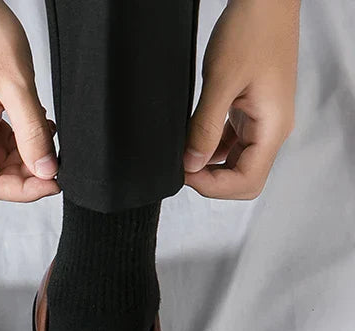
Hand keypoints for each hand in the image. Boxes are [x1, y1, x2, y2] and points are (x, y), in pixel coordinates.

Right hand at [0, 0, 59, 201]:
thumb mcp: (18, 87)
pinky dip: (15, 138)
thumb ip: (33, 134)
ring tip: (45, 133)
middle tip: (54, 161)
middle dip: (25, 173)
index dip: (23, 191)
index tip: (52, 182)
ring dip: (22, 154)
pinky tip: (32, 122)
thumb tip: (46, 170)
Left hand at [184, 0, 299, 199]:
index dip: (213, 186)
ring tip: (185, 150)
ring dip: (209, 164)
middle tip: (183, 166)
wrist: (264, 0)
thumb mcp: (220, 82)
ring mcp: (262, 121)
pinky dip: (210, 146)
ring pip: (235, 162)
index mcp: (272, 127)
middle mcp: (272, 129)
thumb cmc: (251, 30)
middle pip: (243, 178)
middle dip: (211, 180)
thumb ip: (204, 128)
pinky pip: (231, 142)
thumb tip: (192, 164)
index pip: (246, 182)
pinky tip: (193, 136)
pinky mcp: (250, 112)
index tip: (186, 173)